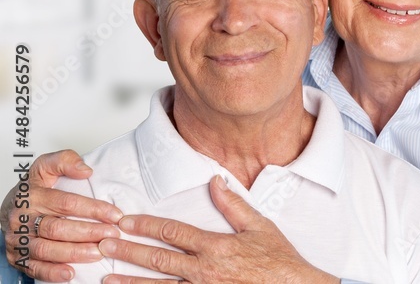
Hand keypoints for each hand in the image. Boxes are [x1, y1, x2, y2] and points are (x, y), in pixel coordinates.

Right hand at [2, 149, 121, 281]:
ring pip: (46, 249)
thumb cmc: (33, 190)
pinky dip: (51, 272)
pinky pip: (33, 267)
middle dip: (88, 233)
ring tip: (98, 253)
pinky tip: (70, 273)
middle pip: (57, 228)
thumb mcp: (45, 167)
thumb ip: (64, 161)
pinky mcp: (17, 256)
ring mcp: (19, 239)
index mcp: (33, 196)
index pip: (66, 202)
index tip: (115, 215)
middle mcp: (24, 219)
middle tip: (111, 236)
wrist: (8, 208)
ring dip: (74, 253)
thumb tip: (85, 170)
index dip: (93, 209)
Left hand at [100, 175, 338, 283]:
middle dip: (128, 251)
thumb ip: (234, 205)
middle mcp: (204, 269)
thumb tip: (215, 182)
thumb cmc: (279, 260)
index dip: (146, 225)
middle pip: (157, 259)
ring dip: (130, 282)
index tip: (126, 221)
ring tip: (107, 278)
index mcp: (216, 245)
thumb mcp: (260, 226)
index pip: (172, 232)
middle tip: (104, 245)